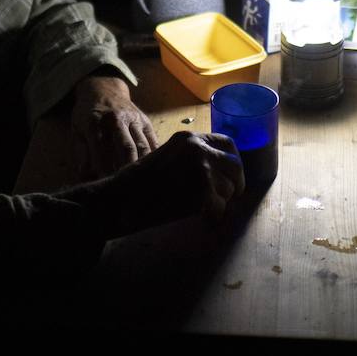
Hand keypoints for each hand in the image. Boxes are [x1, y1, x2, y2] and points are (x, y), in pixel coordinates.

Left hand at [70, 74, 158, 178]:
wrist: (104, 88)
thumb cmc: (87, 114)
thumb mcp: (76, 129)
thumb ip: (81, 152)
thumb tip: (85, 174)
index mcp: (95, 122)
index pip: (99, 147)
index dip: (102, 167)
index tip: (105, 184)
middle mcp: (116, 119)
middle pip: (126, 147)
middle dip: (128, 168)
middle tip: (128, 188)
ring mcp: (133, 119)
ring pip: (142, 145)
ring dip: (143, 165)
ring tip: (143, 183)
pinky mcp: (145, 121)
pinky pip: (153, 140)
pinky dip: (155, 157)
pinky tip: (155, 171)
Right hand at [98, 131, 245, 234]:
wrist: (121, 199)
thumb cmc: (138, 185)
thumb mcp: (168, 159)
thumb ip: (192, 160)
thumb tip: (220, 173)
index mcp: (188, 138)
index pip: (227, 143)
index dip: (232, 162)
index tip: (230, 176)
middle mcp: (198, 147)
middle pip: (235, 165)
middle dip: (234, 184)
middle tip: (225, 199)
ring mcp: (201, 167)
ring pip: (230, 188)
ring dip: (222, 202)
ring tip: (203, 208)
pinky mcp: (202, 190)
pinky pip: (221, 207)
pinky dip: (214, 217)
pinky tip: (199, 217)